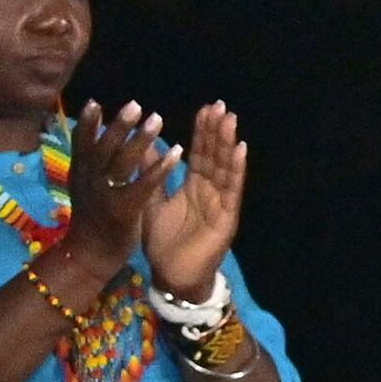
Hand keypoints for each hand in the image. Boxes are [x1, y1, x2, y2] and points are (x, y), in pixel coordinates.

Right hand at [51, 101, 170, 302]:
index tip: (96, 102)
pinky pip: (144, 186)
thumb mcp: (89, 187)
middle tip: (135, 104)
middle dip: (119, 126)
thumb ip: (93, 163)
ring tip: (157, 119)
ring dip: (141, 140)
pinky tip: (177, 154)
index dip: (88, 124)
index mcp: (80, 174)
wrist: (89, 258)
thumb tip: (94, 135)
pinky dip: (160, 169)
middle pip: (102, 149)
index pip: (81, 144)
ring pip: (123, 164)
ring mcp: (105, 196)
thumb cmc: (93, 220)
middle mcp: (89, 182)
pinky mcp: (124, 211)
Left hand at [144, 101, 247, 294]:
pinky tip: (239, 150)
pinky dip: (236, 169)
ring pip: (224, 167)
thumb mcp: (150, 202)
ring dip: (227, 143)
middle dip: (217, 131)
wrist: (171, 276)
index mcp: (194, 186)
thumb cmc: (162, 242)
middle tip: (220, 106)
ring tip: (229, 120)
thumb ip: (150, 175)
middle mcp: (211, 191)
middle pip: (214, 155)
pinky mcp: (227, 217)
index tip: (205, 109)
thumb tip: (141, 145)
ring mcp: (221, 202)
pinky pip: (232, 190)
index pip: (200, 153)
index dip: (203, 132)